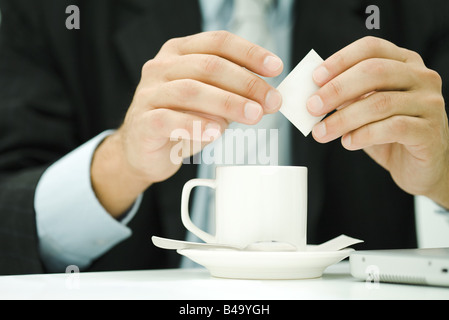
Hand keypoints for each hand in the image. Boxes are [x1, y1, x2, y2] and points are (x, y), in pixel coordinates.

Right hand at [91, 31, 283, 216]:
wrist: (145, 150)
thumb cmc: (180, 121)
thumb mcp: (211, 102)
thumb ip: (234, 94)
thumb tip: (268, 97)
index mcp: (180, 52)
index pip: (218, 42)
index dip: (249, 53)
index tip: (275, 68)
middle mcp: (162, 67)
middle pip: (209, 65)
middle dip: (246, 83)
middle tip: (270, 101)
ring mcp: (149, 93)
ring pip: (192, 90)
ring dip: (228, 103)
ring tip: (253, 115)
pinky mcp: (143, 122)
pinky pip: (170, 120)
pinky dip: (197, 125)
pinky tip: (216, 133)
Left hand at [307, 36, 448, 207]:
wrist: (419, 166)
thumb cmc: (389, 133)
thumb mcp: (365, 109)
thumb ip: (347, 97)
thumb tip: (314, 95)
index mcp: (404, 63)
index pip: (371, 48)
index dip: (340, 60)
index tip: (315, 78)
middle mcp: (421, 77)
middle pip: (374, 71)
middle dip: (337, 89)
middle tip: (312, 107)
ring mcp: (429, 103)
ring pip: (380, 102)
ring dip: (343, 118)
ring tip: (321, 132)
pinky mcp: (429, 131)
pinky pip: (393, 128)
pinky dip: (364, 135)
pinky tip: (348, 143)